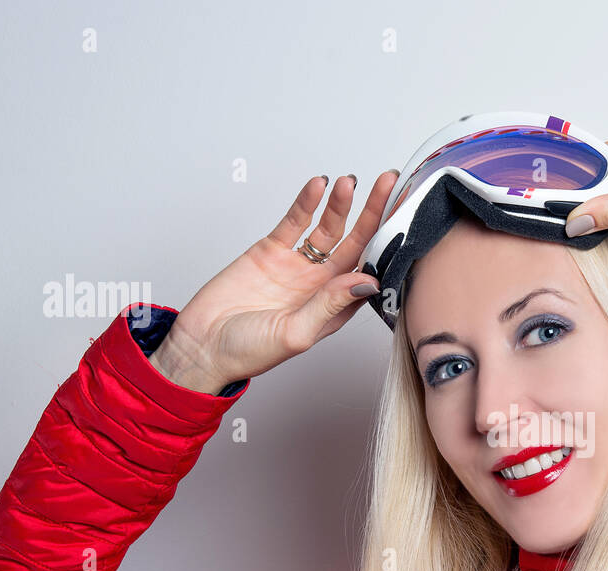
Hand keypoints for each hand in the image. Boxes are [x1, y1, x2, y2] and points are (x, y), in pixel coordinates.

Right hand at [150, 171, 397, 393]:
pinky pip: (294, 222)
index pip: (370, 270)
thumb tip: (366, 281)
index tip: (404, 220)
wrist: (202, 345)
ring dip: (340, 205)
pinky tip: (319, 186)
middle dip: (373, 212)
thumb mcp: (296, 333)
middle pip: (355, 242)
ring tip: (350, 181)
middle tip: (389, 183)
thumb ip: (330, 306)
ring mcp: (298, 265)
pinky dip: (307, 203)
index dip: (387, 245)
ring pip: (327, 228)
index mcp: (336, 307)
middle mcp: (322, 284)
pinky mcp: (271, 251)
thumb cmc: (249, 352)